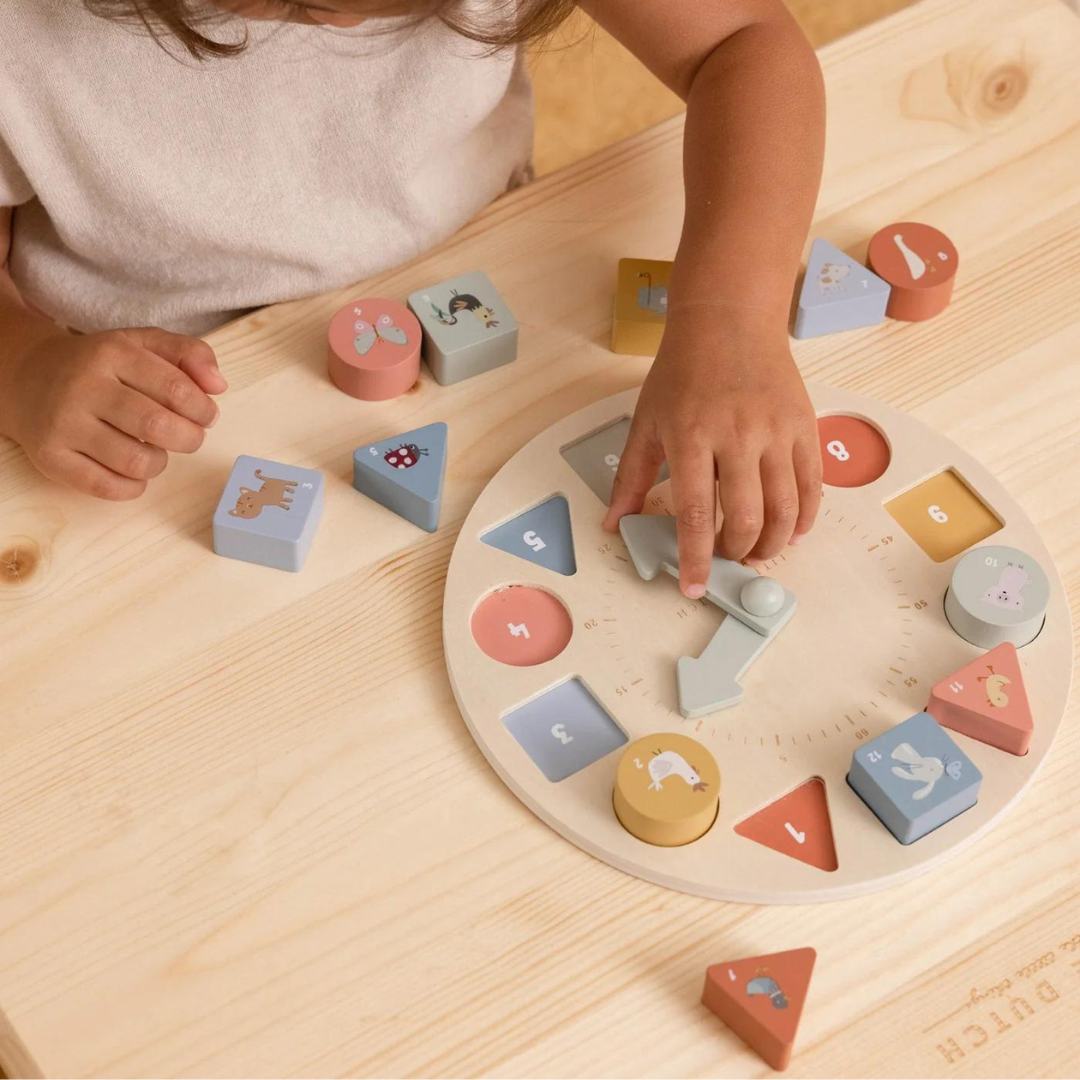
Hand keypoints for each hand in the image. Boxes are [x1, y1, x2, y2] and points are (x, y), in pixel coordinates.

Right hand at [0, 327, 226, 499]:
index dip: (203, 410)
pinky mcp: (51, 457)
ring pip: (137, 462)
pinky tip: (132, 470)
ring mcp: (64, 424)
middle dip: (190, 439)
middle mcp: (84, 387)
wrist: (26, 376)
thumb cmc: (100, 365)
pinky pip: (108, 487)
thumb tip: (219, 386)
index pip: (177, 389)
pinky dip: (133, 486)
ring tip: (155, 450)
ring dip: (160, 463)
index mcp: (112, 354)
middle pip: (159, 427)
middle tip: (188, 436)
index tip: (206, 416)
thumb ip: (189, 353)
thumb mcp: (142, 343)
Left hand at [602, 316, 821, 596]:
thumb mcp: (646, 420)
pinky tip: (790, 531)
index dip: (695, 558)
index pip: (696, 514)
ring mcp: (776, 431)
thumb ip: (631, 476)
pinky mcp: (804, 426)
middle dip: (734, 553)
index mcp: (692, 436)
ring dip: (771, 544)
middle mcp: (738, 436)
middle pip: (746, 518)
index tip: (693, 586)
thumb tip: (614, 522)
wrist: (729, 319)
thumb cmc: (683, 370)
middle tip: (724, 560)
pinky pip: (812, 485)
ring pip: (785, 509)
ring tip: (756, 553)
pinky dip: (804, 517)